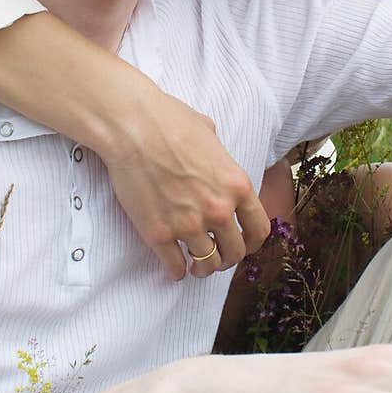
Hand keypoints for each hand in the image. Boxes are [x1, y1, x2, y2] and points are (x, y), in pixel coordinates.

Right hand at [103, 85, 270, 280]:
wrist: (132, 127)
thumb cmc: (169, 121)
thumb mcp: (209, 133)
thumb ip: (219, 155)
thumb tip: (216, 157)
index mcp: (237, 185)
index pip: (259, 229)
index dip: (252, 243)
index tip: (244, 245)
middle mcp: (219, 209)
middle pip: (235, 252)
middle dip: (227, 259)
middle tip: (217, 257)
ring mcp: (189, 224)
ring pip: (207, 265)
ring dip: (202, 268)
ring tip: (196, 266)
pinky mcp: (159, 234)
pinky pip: (174, 267)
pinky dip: (176, 271)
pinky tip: (174, 268)